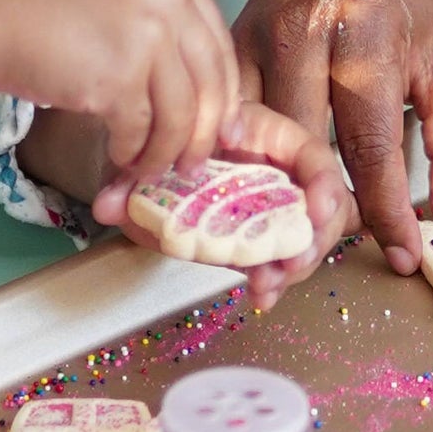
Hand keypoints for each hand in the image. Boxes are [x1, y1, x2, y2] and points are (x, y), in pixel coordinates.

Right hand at [0, 0, 238, 186]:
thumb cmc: (35, 7)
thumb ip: (159, 29)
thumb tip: (195, 96)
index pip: (219, 47)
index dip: (221, 98)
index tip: (218, 130)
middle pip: (210, 84)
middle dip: (202, 134)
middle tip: (190, 164)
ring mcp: (147, 36)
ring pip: (178, 116)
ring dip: (163, 153)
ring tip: (144, 168)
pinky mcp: (118, 76)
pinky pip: (140, 131)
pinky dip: (130, 153)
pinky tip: (118, 157)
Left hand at [95, 99, 358, 308]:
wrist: (146, 159)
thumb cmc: (158, 141)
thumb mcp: (144, 152)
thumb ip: (127, 178)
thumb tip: (109, 207)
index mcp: (260, 135)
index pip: (310, 153)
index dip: (323, 183)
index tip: (317, 212)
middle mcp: (275, 171)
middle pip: (320, 205)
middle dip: (312, 239)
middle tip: (291, 264)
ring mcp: (270, 207)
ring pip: (303, 237)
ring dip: (291, 267)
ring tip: (266, 286)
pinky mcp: (257, 237)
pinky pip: (277, 258)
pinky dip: (272, 280)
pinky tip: (260, 296)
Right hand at [236, 0, 432, 274]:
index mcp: (366, 35)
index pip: (370, 147)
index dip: (385, 212)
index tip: (399, 256)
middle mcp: (300, 39)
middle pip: (298, 155)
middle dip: (312, 221)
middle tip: (325, 265)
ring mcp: (251, 46)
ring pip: (251, 149)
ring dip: (267, 208)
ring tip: (279, 254)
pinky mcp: (224, 56)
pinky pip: (226, 130)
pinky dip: (238, 176)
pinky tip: (249, 211)